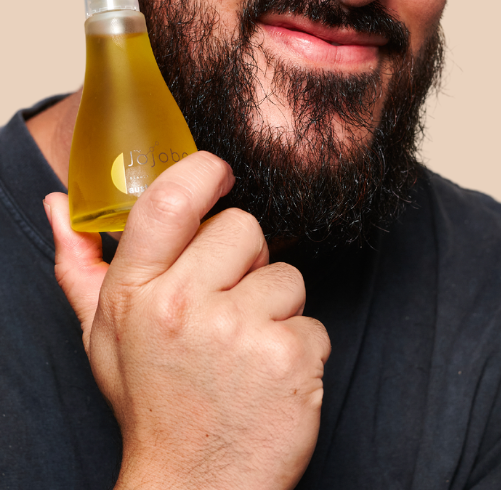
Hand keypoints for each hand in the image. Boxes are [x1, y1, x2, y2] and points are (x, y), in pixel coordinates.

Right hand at [44, 152, 329, 489]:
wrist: (195, 486)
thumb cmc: (155, 402)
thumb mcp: (105, 336)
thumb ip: (81, 267)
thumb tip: (57, 205)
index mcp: (135, 294)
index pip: (171, 200)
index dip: (204, 171)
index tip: (220, 175)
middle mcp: (182, 307)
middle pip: (245, 228)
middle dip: (246, 263)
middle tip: (225, 312)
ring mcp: (238, 331)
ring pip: (286, 276)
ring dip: (276, 311)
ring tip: (243, 355)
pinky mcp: (288, 356)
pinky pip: (313, 322)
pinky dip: (300, 350)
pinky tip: (267, 380)